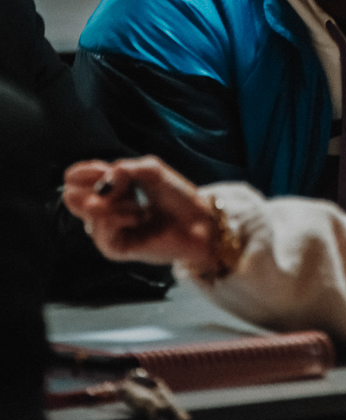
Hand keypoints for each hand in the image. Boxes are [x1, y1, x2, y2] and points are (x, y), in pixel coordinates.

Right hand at [63, 156, 216, 272]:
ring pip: (88, 213)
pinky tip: (136, 217)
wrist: (198, 221)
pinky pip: (102, 232)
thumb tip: (102, 185)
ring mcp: (107, 231)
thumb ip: (122, 170)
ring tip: (137, 206)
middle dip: (95, 187)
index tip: (106, 169)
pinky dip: (119, 219)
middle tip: (124, 188)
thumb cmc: (175, 195)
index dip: (87, 171)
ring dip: (114, 203)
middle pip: (72, 197)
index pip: (75, 178)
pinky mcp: (116, 250)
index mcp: (106, 189)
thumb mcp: (149, 170)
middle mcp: (102, 210)